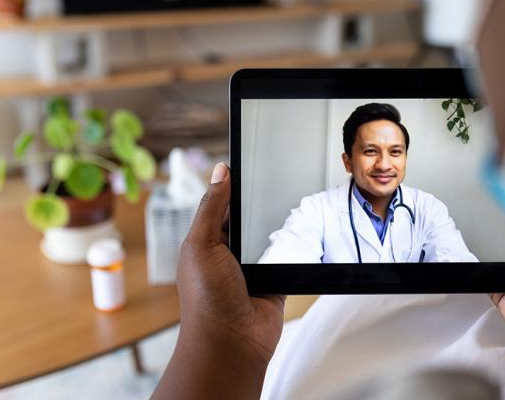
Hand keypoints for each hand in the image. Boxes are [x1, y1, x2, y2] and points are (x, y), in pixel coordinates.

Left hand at [153, 163, 284, 398]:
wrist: (233, 343)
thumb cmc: (207, 299)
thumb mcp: (201, 245)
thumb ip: (211, 208)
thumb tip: (221, 171)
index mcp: (205, 241)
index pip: (220, 204)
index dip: (233, 184)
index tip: (250, 160)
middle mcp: (228, 252)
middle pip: (247, 217)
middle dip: (259, 202)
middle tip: (278, 176)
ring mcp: (252, 267)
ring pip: (269, 234)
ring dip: (277, 226)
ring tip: (293, 203)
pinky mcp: (275, 279)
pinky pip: (287, 256)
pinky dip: (294, 247)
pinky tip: (303, 233)